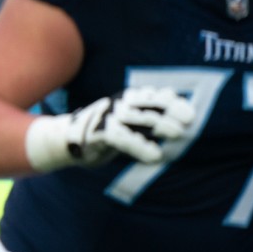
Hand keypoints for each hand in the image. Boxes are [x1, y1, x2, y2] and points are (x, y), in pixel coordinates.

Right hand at [25, 86, 194, 171]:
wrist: (63, 141)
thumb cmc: (100, 133)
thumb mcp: (124, 121)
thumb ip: (146, 114)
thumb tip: (171, 99)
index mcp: (123, 101)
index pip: (150, 96)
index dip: (170, 100)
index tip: (189, 110)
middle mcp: (114, 106)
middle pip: (146, 104)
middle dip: (169, 110)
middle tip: (190, 120)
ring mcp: (104, 118)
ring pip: (135, 117)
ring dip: (158, 123)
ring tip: (178, 134)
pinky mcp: (96, 134)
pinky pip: (120, 137)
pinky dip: (138, 145)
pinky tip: (154, 155)